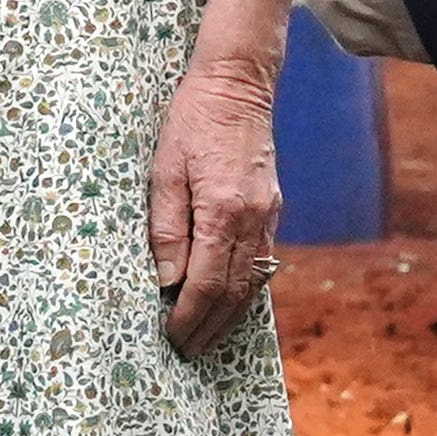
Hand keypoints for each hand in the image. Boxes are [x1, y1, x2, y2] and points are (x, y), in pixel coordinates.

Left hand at [147, 40, 283, 359]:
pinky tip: (229, 303)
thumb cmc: (191, 122)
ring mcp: (269, 214)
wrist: (237, 85)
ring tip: (207, 338)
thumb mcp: (164, 171)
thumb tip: (167, 281)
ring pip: (253, 281)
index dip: (189, 316)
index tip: (171, 335)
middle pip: (234, 291)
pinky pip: (261, 261)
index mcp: (223, 210)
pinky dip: (245, 290)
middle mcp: (253, 218)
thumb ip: (167, 229)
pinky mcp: (272, 208)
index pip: (206, 282)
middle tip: (186, 350)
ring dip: (230, 315)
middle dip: (209, 326)